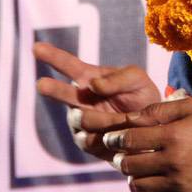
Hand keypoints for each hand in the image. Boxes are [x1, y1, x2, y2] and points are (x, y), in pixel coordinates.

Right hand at [33, 42, 161, 162]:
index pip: (68, 65)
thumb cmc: (142, 97)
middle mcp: (79, 100)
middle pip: (62, 93)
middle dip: (53, 89)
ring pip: (82, 120)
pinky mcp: (88, 144)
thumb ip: (118, 78)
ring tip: (125, 119)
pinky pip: (92, 140)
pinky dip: (109, 135)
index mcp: (89, 78)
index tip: (36, 47)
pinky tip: (120, 134)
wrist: (154, 129)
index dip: (52, 56)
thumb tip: (92, 84)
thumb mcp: (137, 80)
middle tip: (41, 84)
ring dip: (105, 119)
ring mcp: (81, 123)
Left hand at [109, 97, 191, 191]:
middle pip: (128, 165)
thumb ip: (162, 109)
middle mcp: (171, 162)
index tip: (112, 138)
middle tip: (124, 154)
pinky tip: (155, 181)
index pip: (129, 139)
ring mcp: (177, 183)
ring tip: (139, 168)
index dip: (115, 139)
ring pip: (137, 185)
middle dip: (121, 158)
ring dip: (133, 176)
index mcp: (172, 136)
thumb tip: (133, 116)